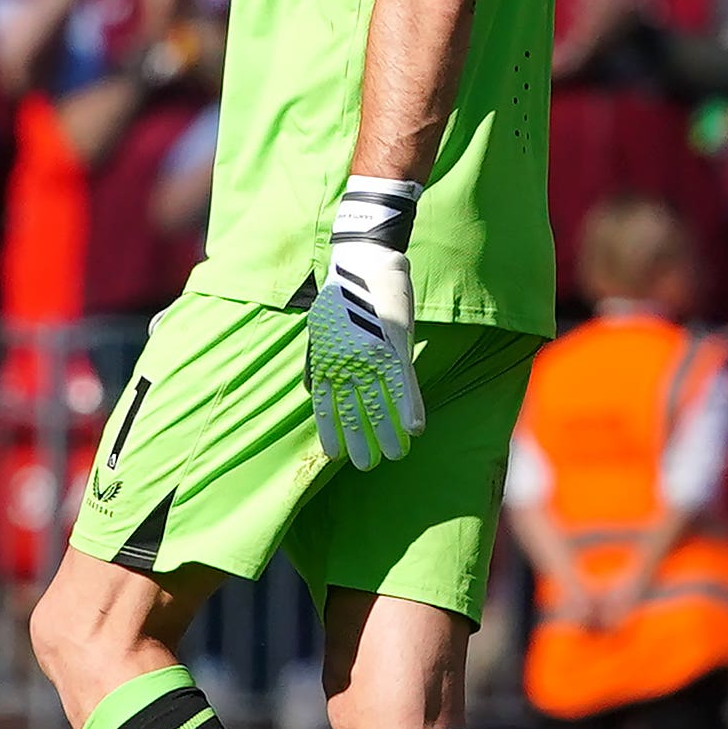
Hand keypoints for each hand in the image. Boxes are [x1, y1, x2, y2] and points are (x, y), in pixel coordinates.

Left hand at [306, 202, 427, 468]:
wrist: (364, 263)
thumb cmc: (343, 293)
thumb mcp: (319, 327)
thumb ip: (316, 360)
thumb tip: (311, 389)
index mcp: (329, 358)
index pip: (328, 404)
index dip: (331, 430)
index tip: (335, 455)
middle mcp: (346, 361)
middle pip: (354, 409)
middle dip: (360, 439)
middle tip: (367, 465)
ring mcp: (370, 354)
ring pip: (380, 401)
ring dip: (389, 431)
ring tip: (396, 455)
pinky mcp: (394, 344)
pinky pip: (403, 382)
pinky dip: (410, 405)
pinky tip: (416, 428)